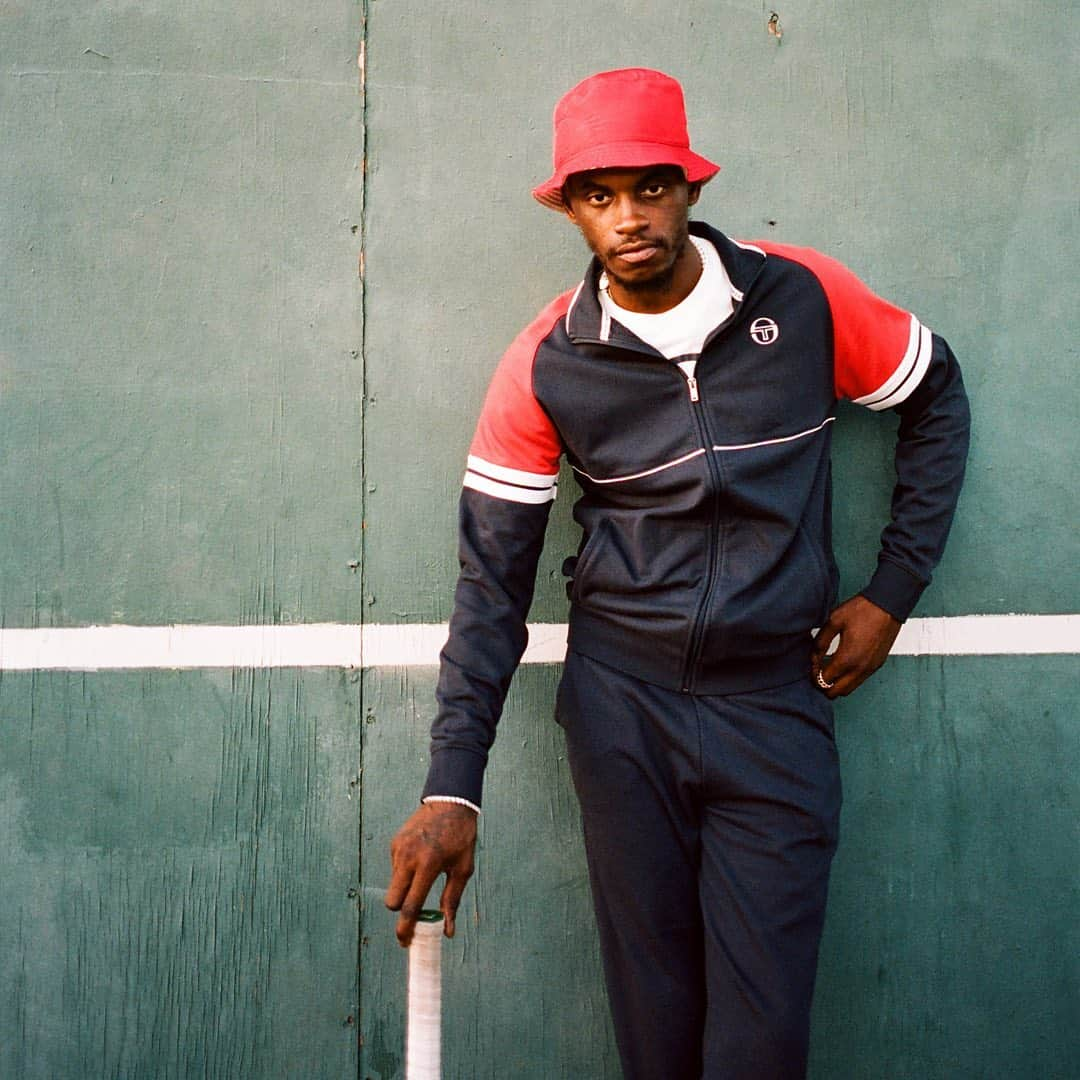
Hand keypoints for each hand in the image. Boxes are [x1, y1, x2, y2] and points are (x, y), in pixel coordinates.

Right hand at [385, 801, 477, 946]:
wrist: (450, 802)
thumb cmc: (461, 836)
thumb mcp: (463, 869)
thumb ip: (452, 900)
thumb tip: (447, 931)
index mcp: (428, 865)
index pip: (411, 906)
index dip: (406, 928)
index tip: (406, 941)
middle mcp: (409, 857)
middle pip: (393, 901)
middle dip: (401, 912)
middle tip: (414, 916)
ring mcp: (398, 849)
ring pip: (393, 885)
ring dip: (405, 890)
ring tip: (425, 876)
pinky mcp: (394, 843)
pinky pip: (395, 869)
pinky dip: (405, 873)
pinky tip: (421, 860)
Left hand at [811, 595, 901, 698]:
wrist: (888, 605)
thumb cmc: (861, 610)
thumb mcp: (834, 621)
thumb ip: (820, 642)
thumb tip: (813, 657)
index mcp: (847, 658)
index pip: (824, 680)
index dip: (813, 676)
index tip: (811, 666)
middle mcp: (860, 668)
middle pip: (837, 692)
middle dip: (824, 686)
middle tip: (817, 673)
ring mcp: (871, 668)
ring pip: (849, 689)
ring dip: (837, 684)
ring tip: (829, 669)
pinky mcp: (878, 665)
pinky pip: (860, 680)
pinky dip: (848, 679)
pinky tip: (843, 665)